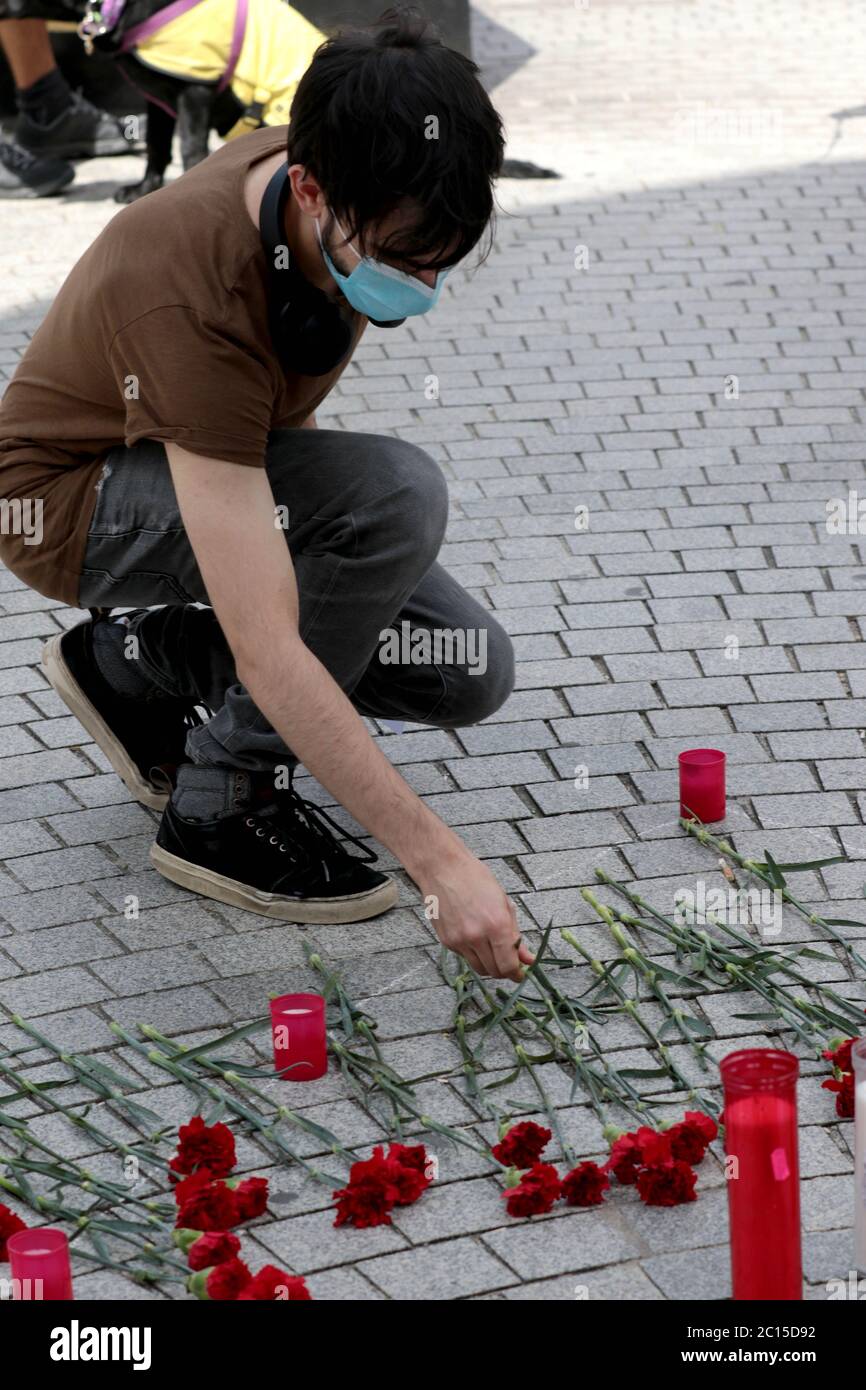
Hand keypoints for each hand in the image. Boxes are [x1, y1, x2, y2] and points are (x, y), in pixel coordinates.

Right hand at [418, 851, 534, 980]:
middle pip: (494, 971)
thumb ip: (515, 935)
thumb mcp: (503, 903)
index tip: (520, 973)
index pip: (508, 965)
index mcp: (496, 925)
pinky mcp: (447, 942)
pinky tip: (475, 937)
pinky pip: (465, 957)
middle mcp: (477, 937)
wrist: (443, 869)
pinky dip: (474, 954)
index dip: (517, 973)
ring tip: (493, 950)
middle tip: (509, 962)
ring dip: (489, 965)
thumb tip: (527, 958)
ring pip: (479, 968)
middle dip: (504, 971)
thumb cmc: (476, 879)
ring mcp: (459, 941)